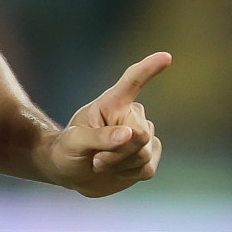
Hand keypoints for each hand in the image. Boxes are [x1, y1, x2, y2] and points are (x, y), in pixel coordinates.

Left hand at [42, 52, 170, 197]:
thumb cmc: (66, 150)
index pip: (132, 82)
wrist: (70, 172)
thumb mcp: (74, 142)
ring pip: (144, 155)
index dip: (149, 69)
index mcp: (112, 103)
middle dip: (117, 153)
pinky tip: (115, 170)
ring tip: (100, 162)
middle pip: (140, 136)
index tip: (165, 57)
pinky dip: (127, 175)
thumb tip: (130, 133)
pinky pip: (147, 169)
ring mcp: (143, 136)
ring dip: (119, 165)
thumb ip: (99, 137)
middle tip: (95, 158)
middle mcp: (132, 116)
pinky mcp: (150, 156)